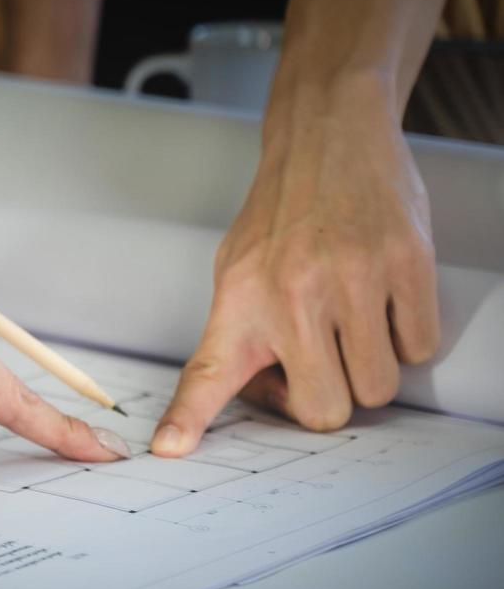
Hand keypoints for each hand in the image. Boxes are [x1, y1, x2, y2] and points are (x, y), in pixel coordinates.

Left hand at [154, 76, 440, 454]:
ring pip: (378, 387)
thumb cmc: (282, 214)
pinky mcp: (406, 265)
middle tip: (323, 361)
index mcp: (238, 300)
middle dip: (330, 398)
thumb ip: (244, 333)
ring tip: (354, 321)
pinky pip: (419, 348)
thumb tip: (266, 394)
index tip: (170, 451)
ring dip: (371, 367)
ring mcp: (352, 280)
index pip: (207, 374)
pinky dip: (407, 335)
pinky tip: (385, 298)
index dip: (188, 419)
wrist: (329, 137)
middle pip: (325, 410)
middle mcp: (291, 295)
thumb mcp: (237, 268)